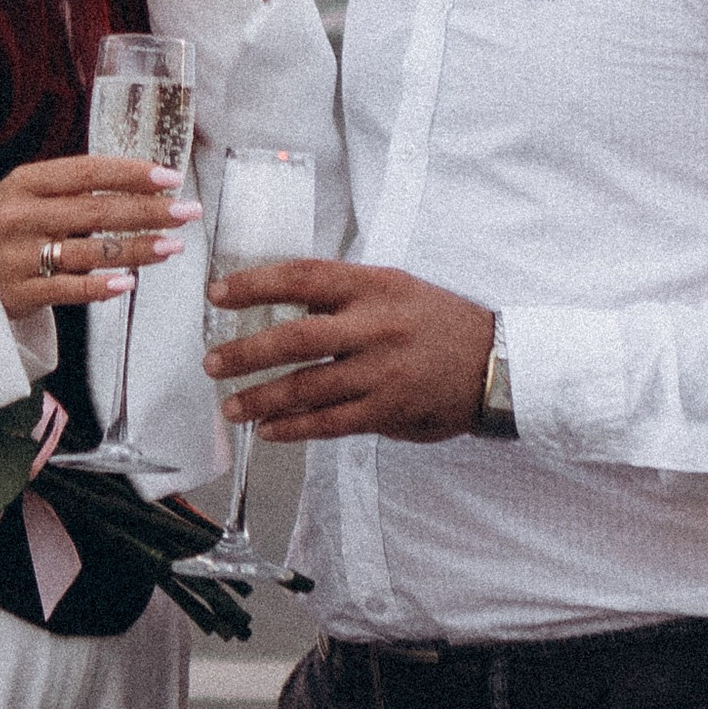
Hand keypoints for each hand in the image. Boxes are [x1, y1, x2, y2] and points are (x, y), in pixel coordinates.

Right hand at [0, 151, 200, 322]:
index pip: (86, 172)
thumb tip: (141, 186)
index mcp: (23, 183)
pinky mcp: (18, 293)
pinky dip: (103, 286)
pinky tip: (130, 282)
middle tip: (187, 212)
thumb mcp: (25, 196)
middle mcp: (19, 216)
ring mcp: (17, 257)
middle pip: (95, 211)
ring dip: (138, 250)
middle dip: (148, 211)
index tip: (170, 176)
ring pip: (89, 252)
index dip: (130, 173)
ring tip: (173, 246)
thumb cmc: (6, 227)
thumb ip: (71, 190)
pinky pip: (69, 290)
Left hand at [205, 261, 495, 443]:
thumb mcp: (396, 288)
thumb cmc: (438, 321)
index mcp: (374, 286)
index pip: (303, 277)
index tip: (218, 294)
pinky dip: (294, 428)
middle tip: (211, 363)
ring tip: (231, 406)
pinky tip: (269, 431)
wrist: (496, 363)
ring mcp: (381, 371)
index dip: (255, 284)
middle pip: (296, 337)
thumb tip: (286, 304)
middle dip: (246, 352)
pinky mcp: (387, 410)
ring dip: (262, 398)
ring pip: (307, 387)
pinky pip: (330, 422)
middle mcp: (375, 326)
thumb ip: (345, 296)